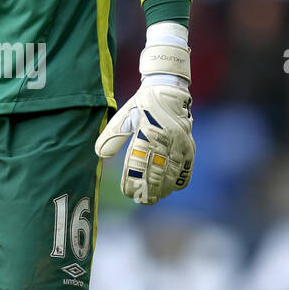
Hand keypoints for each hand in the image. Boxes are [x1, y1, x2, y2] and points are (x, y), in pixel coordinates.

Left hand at [94, 81, 194, 204]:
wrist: (168, 89)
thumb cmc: (142, 104)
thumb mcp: (125, 116)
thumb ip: (113, 135)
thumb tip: (99, 154)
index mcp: (148, 131)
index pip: (140, 162)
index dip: (134, 179)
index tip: (128, 192)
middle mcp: (166, 139)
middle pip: (158, 171)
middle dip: (150, 189)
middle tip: (141, 200)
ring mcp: (180, 143)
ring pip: (173, 172)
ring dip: (164, 188)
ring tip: (154, 198)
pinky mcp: (189, 145)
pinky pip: (187, 167)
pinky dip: (180, 179)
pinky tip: (172, 189)